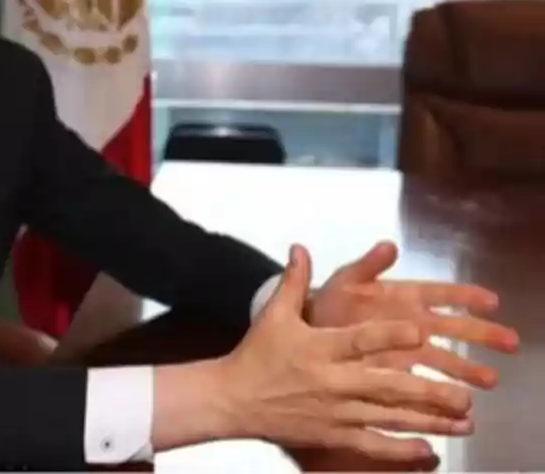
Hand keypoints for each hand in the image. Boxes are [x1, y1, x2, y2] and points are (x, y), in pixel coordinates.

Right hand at [220, 244, 472, 461]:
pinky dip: (402, 448)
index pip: (360, 340)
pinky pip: (373, 444)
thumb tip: (300, 248)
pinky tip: (430, 448)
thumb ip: (294, 282)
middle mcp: (331, 381)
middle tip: (463, 394)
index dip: (389, 336)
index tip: (420, 331)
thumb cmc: (256, 354)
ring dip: (428, 421)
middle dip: (427, 391)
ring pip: (388, 417)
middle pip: (385, 387)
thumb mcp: (273, 314)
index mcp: (318, 348)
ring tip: (463, 420)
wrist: (233, 399)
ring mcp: (334, 412)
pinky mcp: (333, 435)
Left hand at [309, 240, 519, 387]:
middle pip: (453, 328)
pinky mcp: (398, 374)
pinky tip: (460, 405)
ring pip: (445, 359)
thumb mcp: (344, 281)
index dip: (465, 296)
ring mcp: (407, 351)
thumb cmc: (327, 304)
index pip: (439, 294)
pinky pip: (425, 383)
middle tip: (509, 342)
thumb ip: (367, 266)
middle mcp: (411, 323)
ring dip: (468, 369)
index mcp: (401, 296)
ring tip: (490, 380)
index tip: (492, 301)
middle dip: (481, 334)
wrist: (305, 335)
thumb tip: (389, 244)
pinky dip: (442, 393)